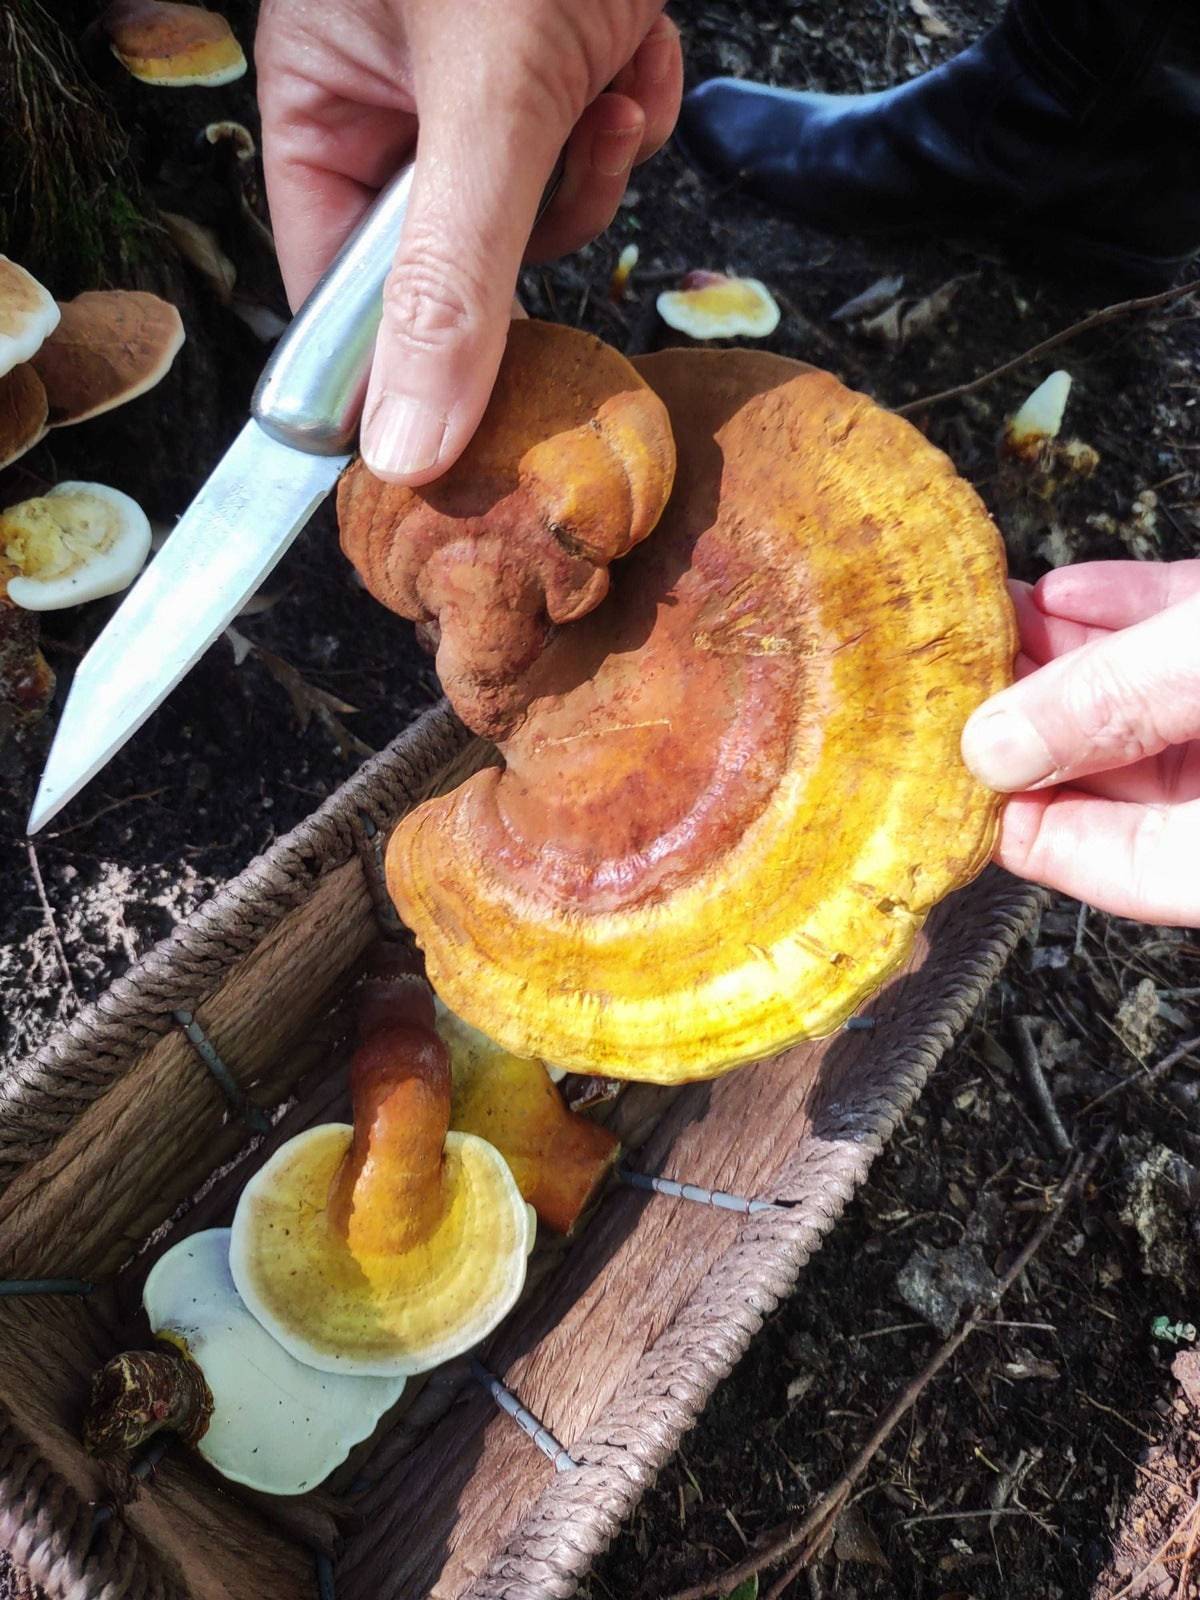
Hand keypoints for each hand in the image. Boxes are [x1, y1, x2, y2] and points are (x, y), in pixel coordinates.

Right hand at [255, 0, 680, 484]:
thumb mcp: (488, 94)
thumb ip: (455, 278)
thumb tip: (408, 442)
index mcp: (325, 95)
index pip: (338, 284)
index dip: (399, 357)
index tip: (454, 424)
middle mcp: (393, 99)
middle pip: (457, 261)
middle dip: (534, 215)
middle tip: (565, 146)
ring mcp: (477, 86)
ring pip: (536, 210)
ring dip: (594, 154)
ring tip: (609, 66)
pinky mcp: (552, 67)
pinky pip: (590, 145)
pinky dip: (628, 104)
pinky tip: (633, 41)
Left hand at [961, 560, 1199, 923]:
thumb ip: (1116, 703)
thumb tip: (996, 744)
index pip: (1118, 866)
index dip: (1024, 824)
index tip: (950, 773)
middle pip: (1124, 776)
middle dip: (1030, 718)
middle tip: (950, 675)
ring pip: (1151, 701)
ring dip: (1067, 657)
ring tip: (986, 617)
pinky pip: (1192, 642)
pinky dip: (1131, 615)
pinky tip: (1067, 589)